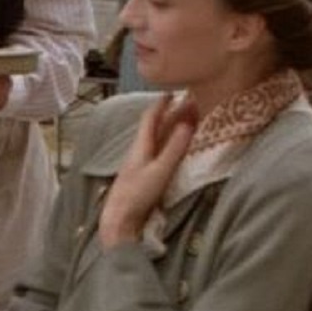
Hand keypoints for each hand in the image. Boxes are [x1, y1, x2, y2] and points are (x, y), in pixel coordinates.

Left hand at [98, 94, 197, 247]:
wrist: (119, 218)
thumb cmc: (137, 194)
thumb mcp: (160, 170)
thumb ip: (174, 148)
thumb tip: (187, 124)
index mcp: (141, 145)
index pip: (150, 117)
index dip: (162, 103)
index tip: (174, 91)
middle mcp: (139, 150)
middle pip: (156, 126)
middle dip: (173, 114)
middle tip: (191, 103)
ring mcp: (140, 162)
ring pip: (157, 138)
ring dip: (172, 127)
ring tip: (188, 120)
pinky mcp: (143, 174)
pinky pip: (158, 150)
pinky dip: (169, 142)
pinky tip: (173, 146)